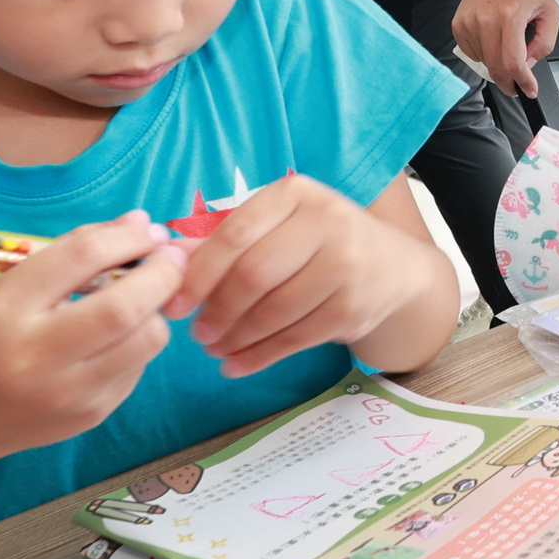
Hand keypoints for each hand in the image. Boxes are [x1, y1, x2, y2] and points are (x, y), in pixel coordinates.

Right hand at [0, 216, 183, 461]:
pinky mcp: (92, 414)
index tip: (148, 229)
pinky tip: (117, 337)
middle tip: (170, 257)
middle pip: (124, 307)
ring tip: (142, 298)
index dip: (127, 237)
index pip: (81, 258)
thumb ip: (74, 251)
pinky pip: (138, 366)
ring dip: (156, 309)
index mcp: (5, 309)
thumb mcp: (10, 286)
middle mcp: (35, 355)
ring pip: (146, 340)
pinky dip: (139, 341)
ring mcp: (67, 393)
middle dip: (162, 273)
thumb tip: (141, 222)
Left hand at [170, 175, 441, 376]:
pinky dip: (260, 357)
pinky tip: (237, 365)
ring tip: (215, 349)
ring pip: (274, 312)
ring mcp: (345, 266)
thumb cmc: (317, 242)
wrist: (393, 268)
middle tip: (198, 334)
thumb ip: (222, 241)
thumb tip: (165, 260)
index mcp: (296, 194)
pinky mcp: (354, 308)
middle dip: (218, 311)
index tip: (175, 304)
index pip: (235, 234)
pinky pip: (295, 339)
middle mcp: (327, 222)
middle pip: (254, 275)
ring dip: (236, 338)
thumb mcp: (275, 227)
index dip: (200, 274)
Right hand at [452, 0, 558, 98]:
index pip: (513, 62)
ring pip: (483, 63)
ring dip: (497, 66)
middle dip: (509, 84)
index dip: (522, 81)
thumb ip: (545, 43)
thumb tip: (528, 65)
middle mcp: (486, 20)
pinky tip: (492, 41)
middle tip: (517, 86)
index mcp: (510, 16)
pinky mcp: (458, 25)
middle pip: (495, 68)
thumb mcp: (549, 13)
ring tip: (506, 48)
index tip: (529, 90)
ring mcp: (469, 23)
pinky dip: (484, 55)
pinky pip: (471, 54)